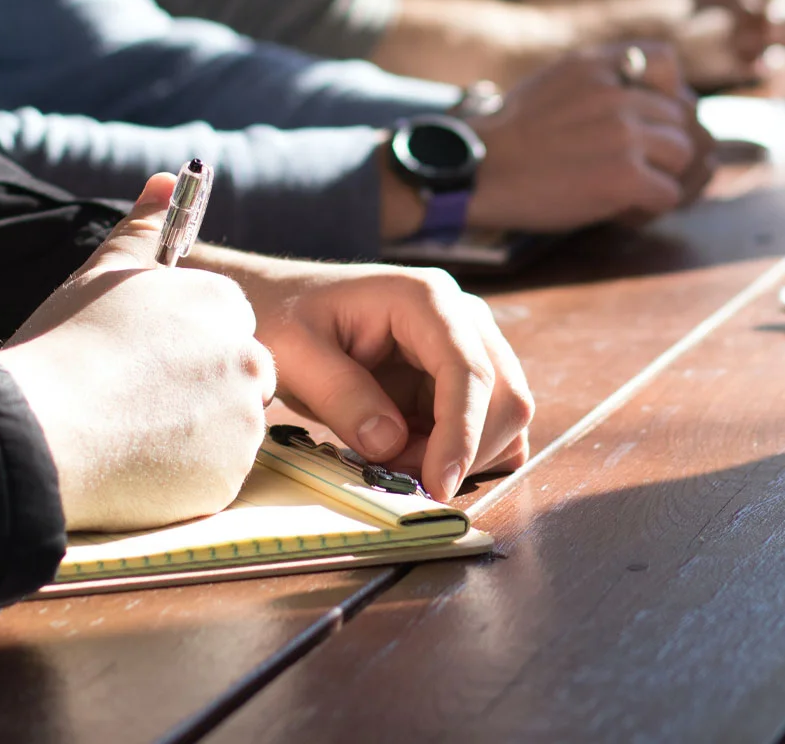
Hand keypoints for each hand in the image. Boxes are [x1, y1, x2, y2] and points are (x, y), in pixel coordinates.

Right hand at [0, 173, 275, 531]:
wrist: (40, 429)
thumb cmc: (65, 345)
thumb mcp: (103, 273)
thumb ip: (144, 228)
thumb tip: (166, 179)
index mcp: (222, 304)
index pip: (226, 324)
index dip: (183, 345)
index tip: (144, 361)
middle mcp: (247, 358)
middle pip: (238, 375)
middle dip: (198, 388)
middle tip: (135, 400)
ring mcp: (243, 421)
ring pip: (228, 426)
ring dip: (192, 432)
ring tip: (129, 431)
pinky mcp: (230, 476)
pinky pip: (215, 474)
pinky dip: (184, 474)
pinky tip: (136, 464)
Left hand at [191, 252, 534, 501]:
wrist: (279, 304)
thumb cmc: (283, 317)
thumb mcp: (295, 353)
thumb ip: (342, 395)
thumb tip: (391, 444)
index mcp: (425, 298)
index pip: (469, 370)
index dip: (461, 433)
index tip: (438, 484)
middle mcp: (462, 317)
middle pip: (505, 395)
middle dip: (463, 450)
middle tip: (398, 475)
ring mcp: (467, 346)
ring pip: (505, 416)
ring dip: (462, 455)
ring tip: (395, 460)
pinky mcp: (460, 377)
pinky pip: (489, 426)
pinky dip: (462, 453)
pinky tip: (413, 455)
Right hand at [465, 42, 716, 230]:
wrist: (477, 171)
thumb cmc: (510, 135)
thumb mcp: (554, 80)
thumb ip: (598, 79)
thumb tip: (643, 96)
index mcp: (597, 64)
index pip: (666, 61)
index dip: (665, 92)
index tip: (643, 117)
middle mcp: (617, 93)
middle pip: (679, 117)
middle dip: (662, 145)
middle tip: (632, 166)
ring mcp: (624, 134)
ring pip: (682, 155)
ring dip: (661, 176)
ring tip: (626, 189)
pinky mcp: (624, 177)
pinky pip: (668, 194)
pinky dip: (648, 208)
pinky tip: (619, 209)